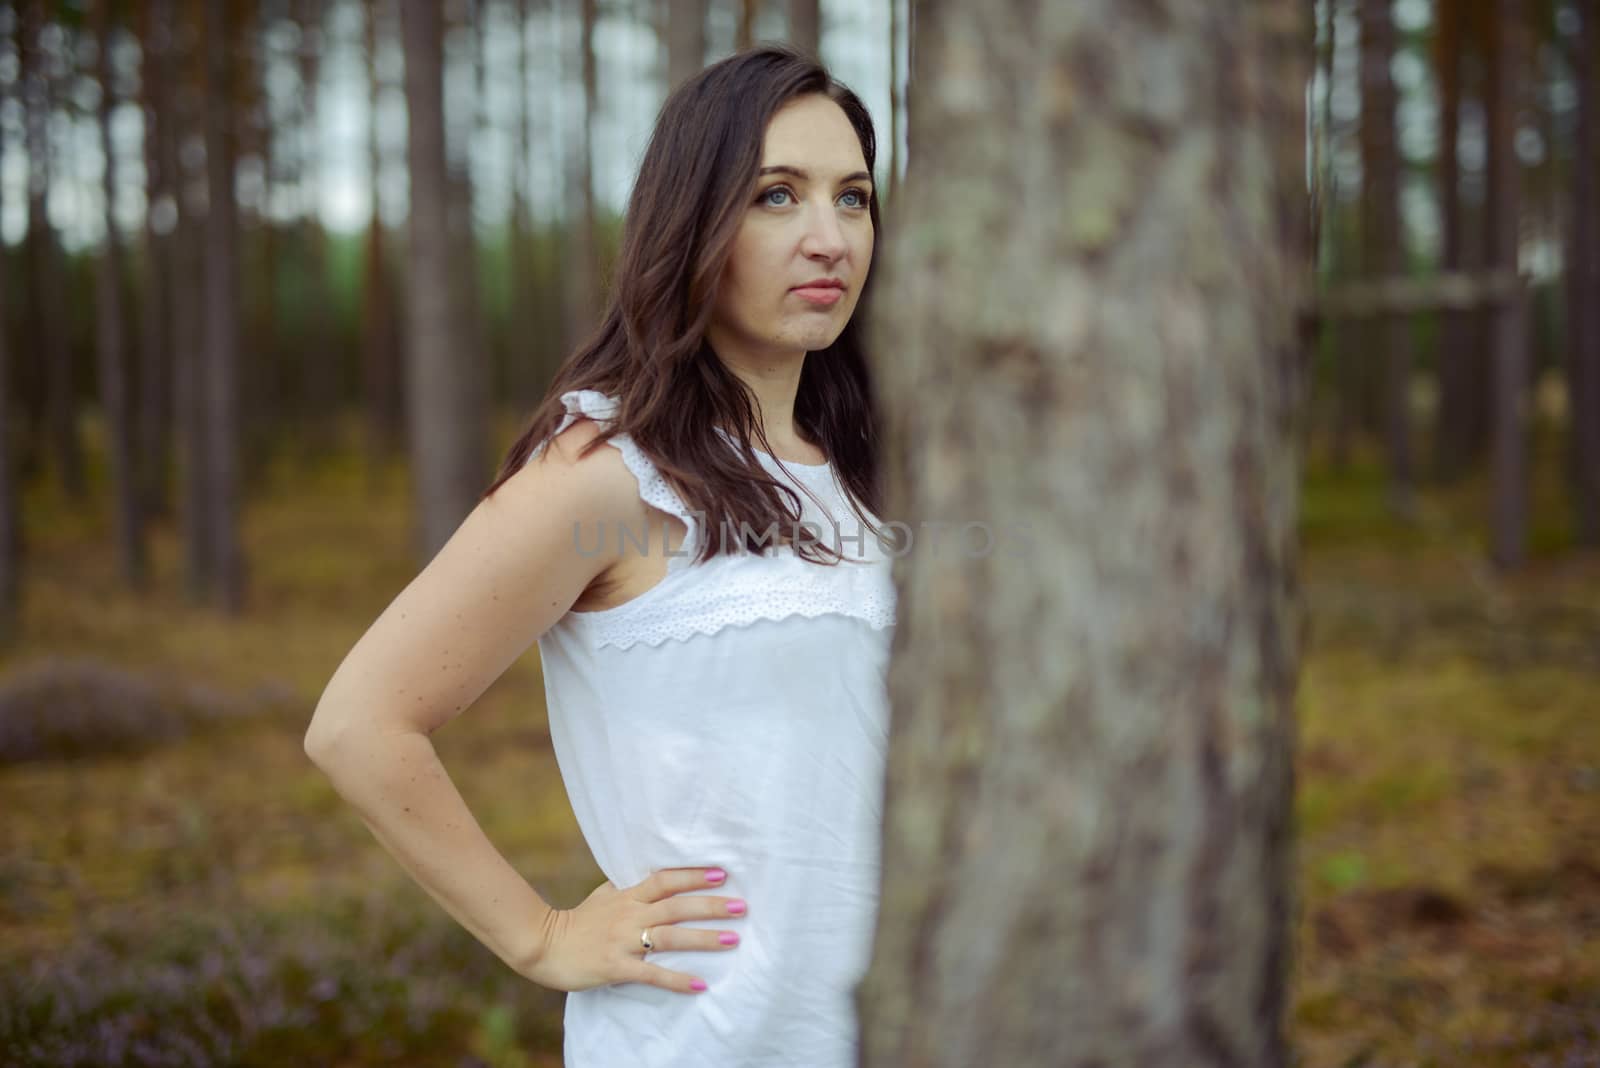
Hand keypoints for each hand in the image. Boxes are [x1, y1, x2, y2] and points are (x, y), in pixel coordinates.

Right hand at [525, 867, 746, 993]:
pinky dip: (676, 979)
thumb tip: (654, 876)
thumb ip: (630, 887)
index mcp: (627, 896)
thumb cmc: (577, 921)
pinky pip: (651, 973)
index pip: (665, 880)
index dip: (693, 875)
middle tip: (742, 906)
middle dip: (710, 905)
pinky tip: (699, 984)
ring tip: (732, 939)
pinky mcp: (615, 967)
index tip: (722, 874)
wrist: (543, 945)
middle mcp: (629, 915)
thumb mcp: (604, 895)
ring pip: (669, 937)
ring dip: (703, 939)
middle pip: (676, 906)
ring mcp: (623, 941)